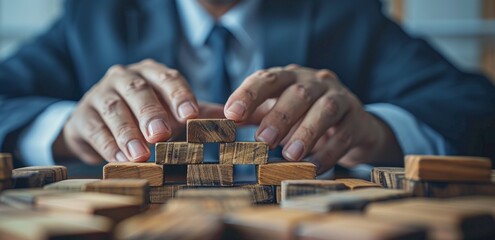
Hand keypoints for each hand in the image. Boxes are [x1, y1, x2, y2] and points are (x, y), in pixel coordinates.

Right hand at [54, 59, 200, 163]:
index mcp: (150, 72)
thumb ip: (199, 114)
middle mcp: (124, 77)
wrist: (97, 123)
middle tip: (161, 134)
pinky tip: (120, 158)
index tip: (189, 115)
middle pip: (138, 90)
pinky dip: (108, 145)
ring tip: (140, 154)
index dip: (179, 95)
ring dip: (128, 132)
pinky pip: (95, 128)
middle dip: (150, 112)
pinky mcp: (82, 116)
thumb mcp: (171, 112)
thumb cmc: (143, 116)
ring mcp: (100, 94)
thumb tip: (235, 119)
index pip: (167, 78)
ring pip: (114, 109)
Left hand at [224, 65, 401, 172]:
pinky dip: (327, 152)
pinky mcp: (358, 120)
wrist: (352, 125)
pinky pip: (344, 135)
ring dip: (306, 131)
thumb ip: (242, 114)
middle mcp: (315, 82)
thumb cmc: (301, 116)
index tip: (230, 114)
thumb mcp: (272, 110)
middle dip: (279, 115)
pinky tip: (312, 168)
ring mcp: (340, 98)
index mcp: (289, 77)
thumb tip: (196, 120)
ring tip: (289, 155)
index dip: (249, 94)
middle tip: (262, 139)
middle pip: (297, 92)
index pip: (267, 79)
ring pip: (325, 108)